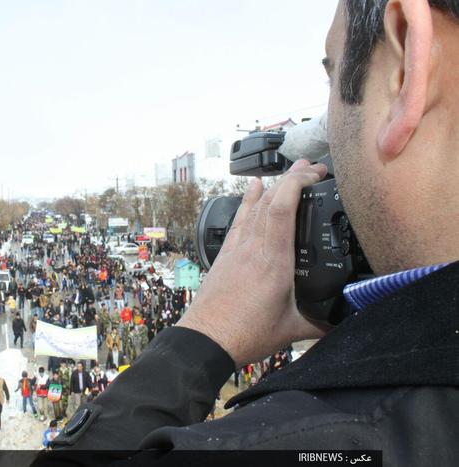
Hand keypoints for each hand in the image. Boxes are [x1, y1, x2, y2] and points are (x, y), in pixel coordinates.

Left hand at [177, 160, 328, 367]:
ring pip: (254, 206)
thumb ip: (324, 323)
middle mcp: (253, 249)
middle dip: (292, 178)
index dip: (298, 183)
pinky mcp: (225, 255)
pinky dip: (248, 200)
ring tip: (290, 171)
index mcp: (273, 262)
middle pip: (270, 200)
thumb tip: (349, 319)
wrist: (206, 339)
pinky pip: (239, 219)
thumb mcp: (293, 331)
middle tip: (312, 168)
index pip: (283, 209)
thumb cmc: (244, 334)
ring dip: (273, 185)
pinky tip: (253, 187)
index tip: (315, 173)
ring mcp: (236, 250)